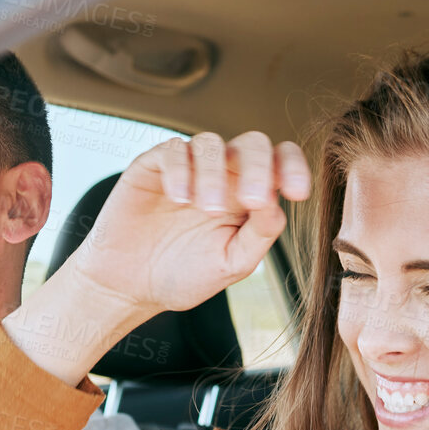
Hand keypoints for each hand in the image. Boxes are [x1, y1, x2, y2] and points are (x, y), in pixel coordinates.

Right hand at [67, 130, 311, 312]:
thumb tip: (280, 204)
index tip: (298, 192)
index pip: (280, 164)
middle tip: (252, 200)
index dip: (294, 167)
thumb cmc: (184, 275)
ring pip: (211, 143)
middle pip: (252, 144)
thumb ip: (259, 235)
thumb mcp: (231, 263)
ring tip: (207, 209)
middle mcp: (223, 175)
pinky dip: (180, 170)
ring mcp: (188, 167)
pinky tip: (179, 198)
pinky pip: (172, 150)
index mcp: (249, 196)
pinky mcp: (152, 165)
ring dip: (214, 173)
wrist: (130, 286)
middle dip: (259, 167)